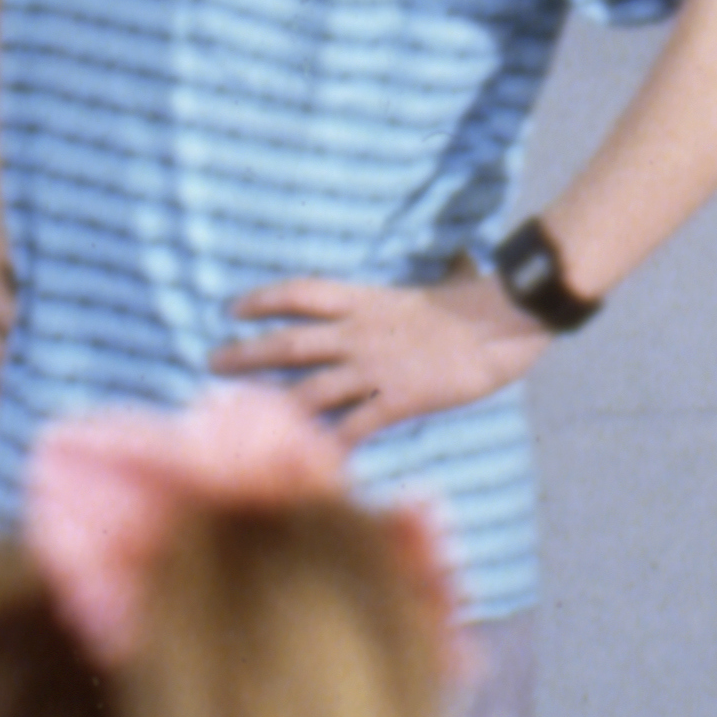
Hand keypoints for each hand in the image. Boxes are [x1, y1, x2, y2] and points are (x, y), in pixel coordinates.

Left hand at [209, 267, 550, 446]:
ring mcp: (376, 369)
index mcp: (366, 299)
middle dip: (245, 353)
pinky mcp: (399, 400)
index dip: (262, 299)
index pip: (299, 293)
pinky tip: (305, 460)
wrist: (506, 319)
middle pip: (288, 343)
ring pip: (308, 388)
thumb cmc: (480, 296)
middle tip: (210, 362)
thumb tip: (456, 256)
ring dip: (269, 401)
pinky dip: (328, 444)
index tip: (232, 308)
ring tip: (237, 412)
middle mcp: (359, 333)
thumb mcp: (444, 278)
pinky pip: (354, 427)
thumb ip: (432, 275)